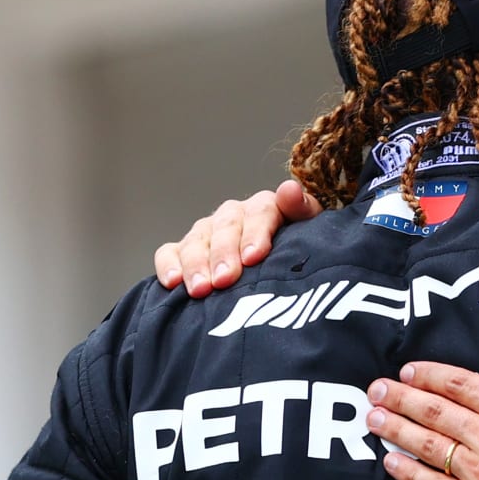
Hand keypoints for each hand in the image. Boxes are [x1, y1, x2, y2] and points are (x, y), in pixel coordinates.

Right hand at [154, 179, 320, 297]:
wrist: (281, 273)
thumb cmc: (298, 253)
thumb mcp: (310, 232)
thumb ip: (302, 210)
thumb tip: (289, 189)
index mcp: (265, 207)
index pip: (260, 213)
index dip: (256, 234)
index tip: (254, 258)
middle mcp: (233, 216)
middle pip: (225, 228)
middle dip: (223, 254)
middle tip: (224, 280)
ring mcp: (207, 232)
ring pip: (197, 241)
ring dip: (196, 265)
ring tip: (200, 289)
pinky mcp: (183, 250)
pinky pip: (169, 252)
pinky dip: (168, 265)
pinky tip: (172, 283)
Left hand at [372, 319, 478, 479]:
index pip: (459, 383)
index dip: (430, 374)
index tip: (408, 369)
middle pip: (434, 412)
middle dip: (400, 397)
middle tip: (375, 389)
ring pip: (428, 445)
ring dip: (396, 430)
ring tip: (372, 419)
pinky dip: (409, 475)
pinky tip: (391, 464)